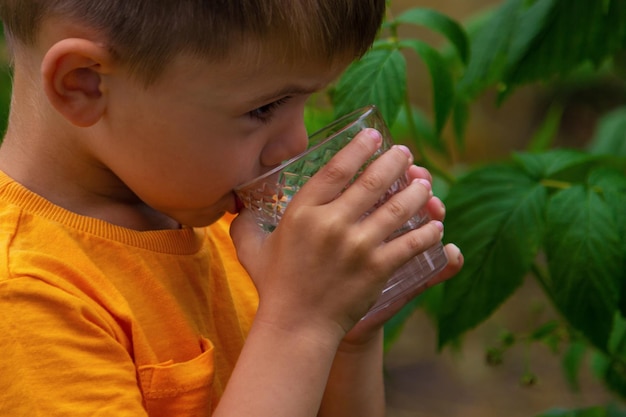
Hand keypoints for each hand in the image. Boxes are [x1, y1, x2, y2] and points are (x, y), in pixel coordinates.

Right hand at [231, 128, 444, 345]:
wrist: (296, 327)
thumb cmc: (274, 286)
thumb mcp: (251, 248)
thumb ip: (246, 222)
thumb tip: (238, 201)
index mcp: (303, 213)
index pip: (336, 169)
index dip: (359, 148)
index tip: (373, 136)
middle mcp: (332, 224)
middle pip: (372, 181)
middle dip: (394, 161)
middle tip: (405, 153)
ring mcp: (357, 246)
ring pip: (397, 208)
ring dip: (417, 191)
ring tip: (424, 181)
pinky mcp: (377, 269)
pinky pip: (410, 243)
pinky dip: (426, 232)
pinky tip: (435, 224)